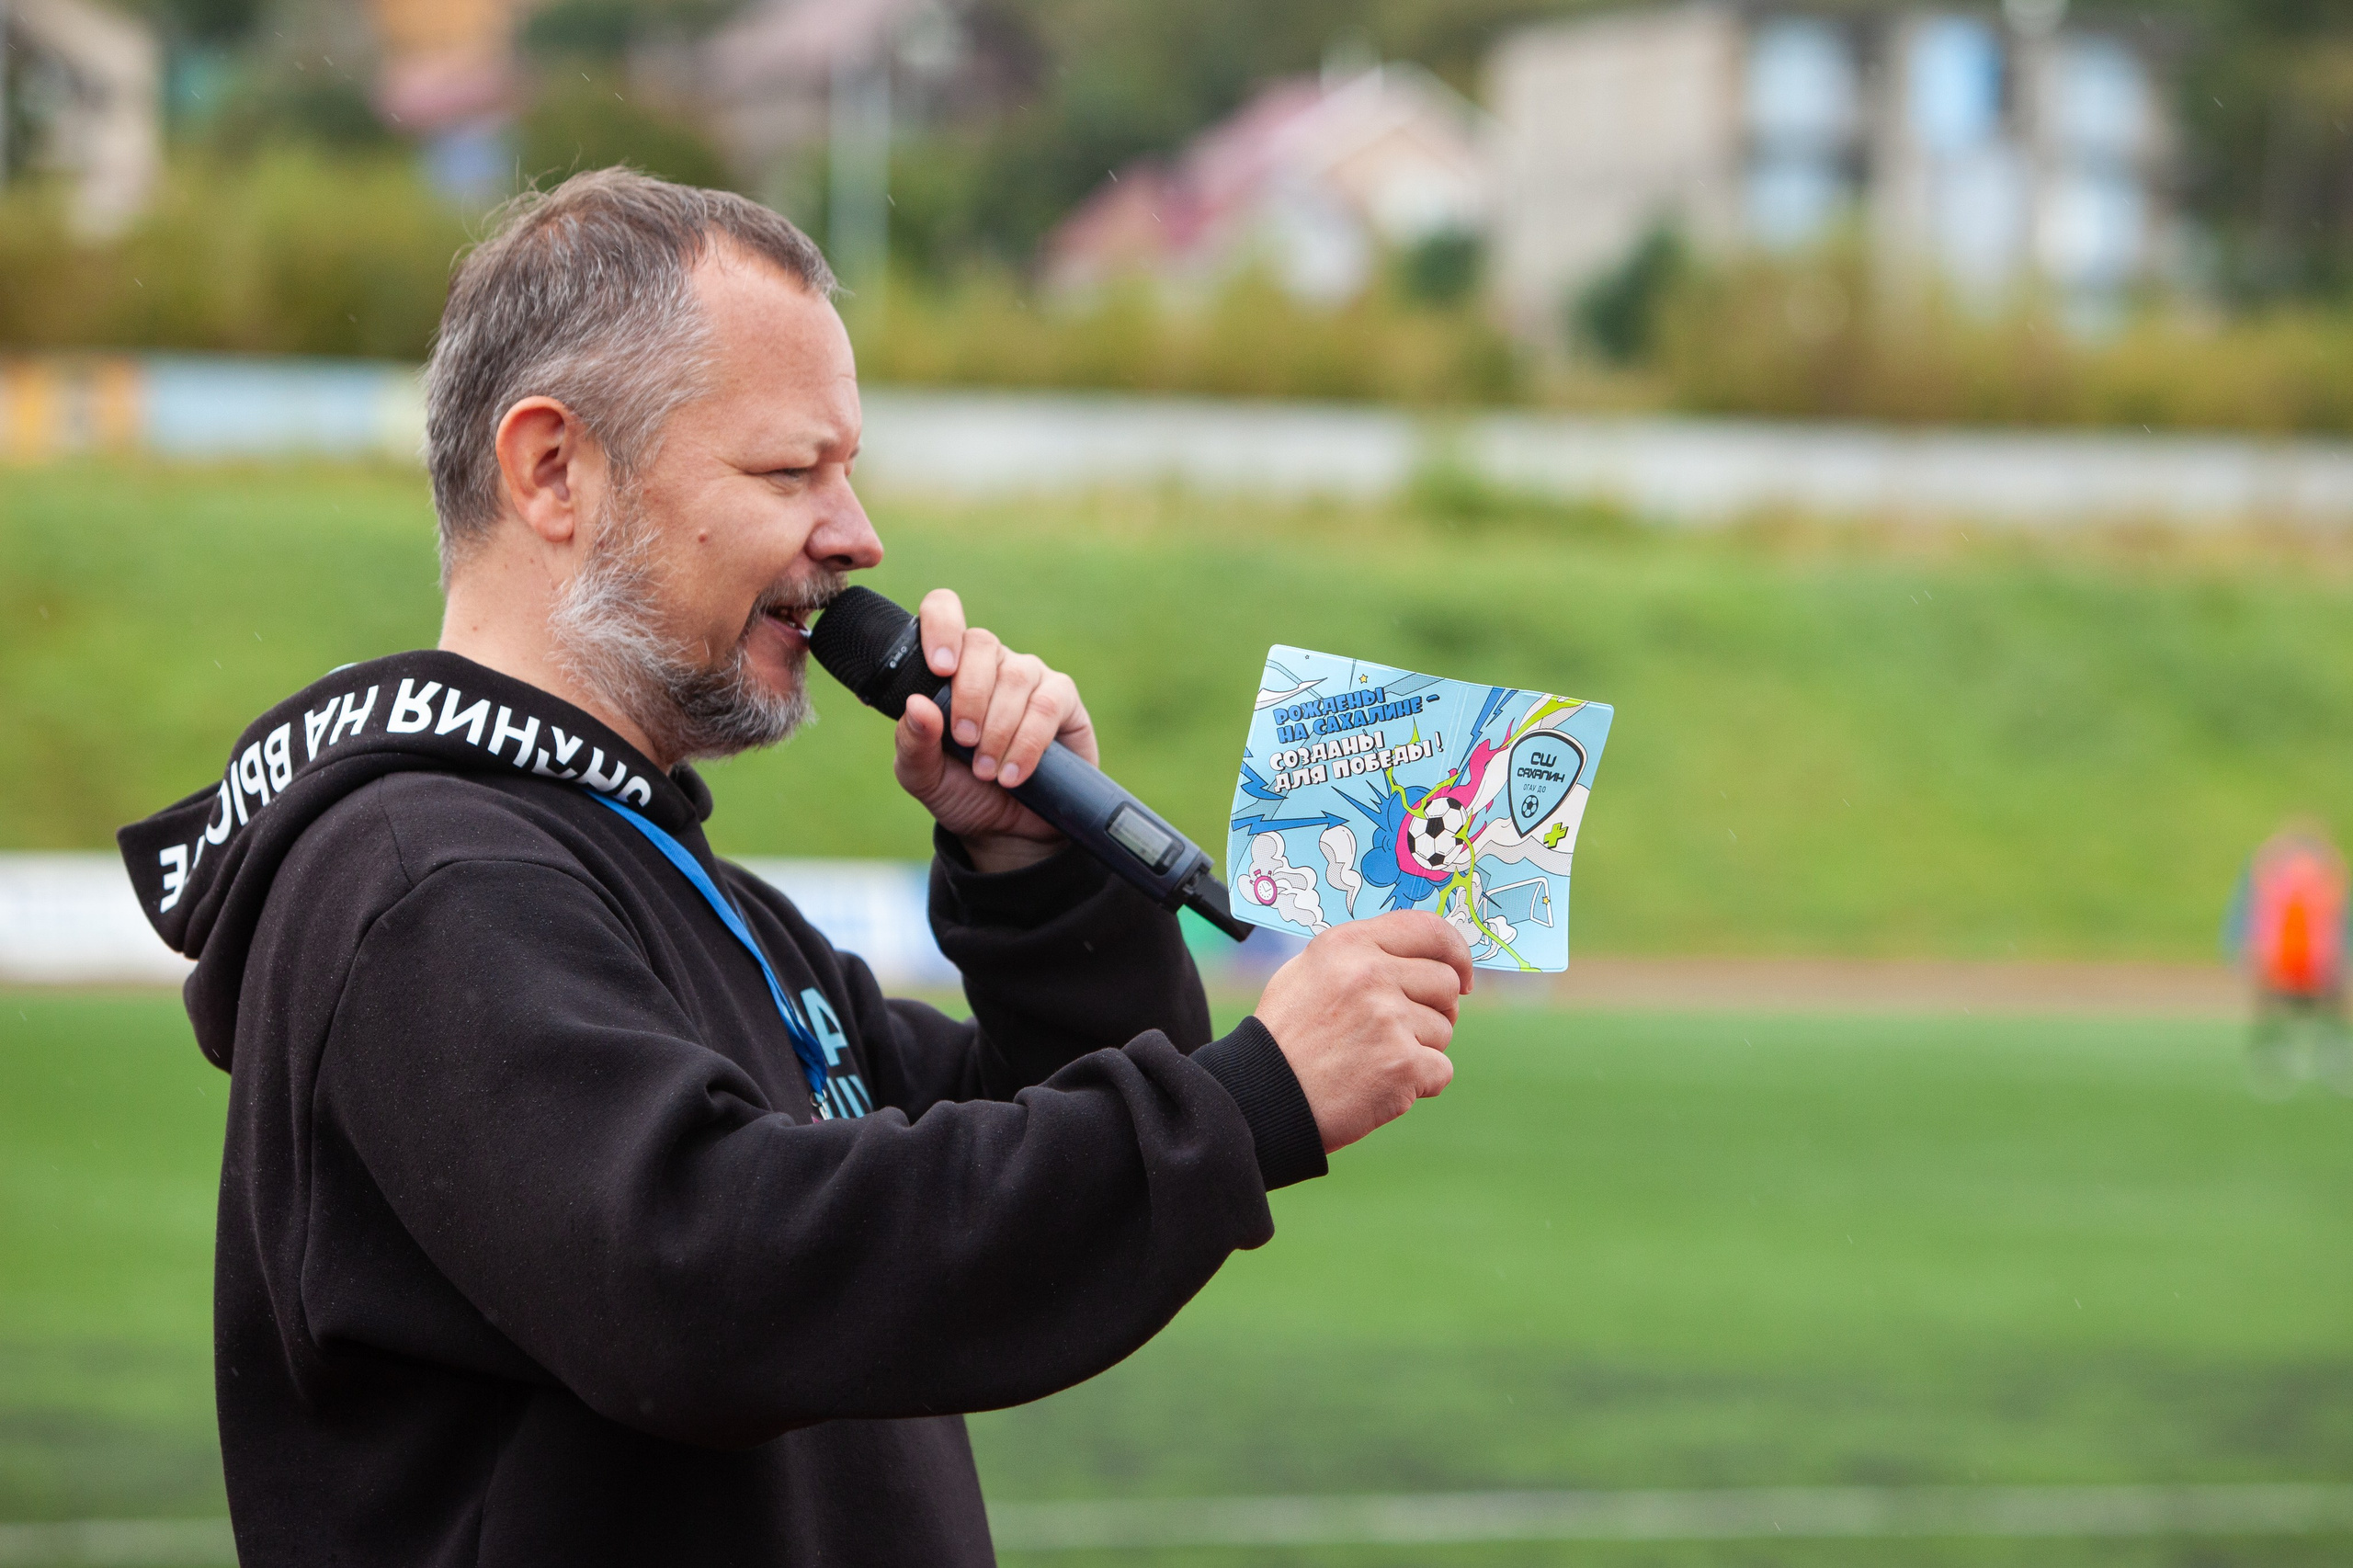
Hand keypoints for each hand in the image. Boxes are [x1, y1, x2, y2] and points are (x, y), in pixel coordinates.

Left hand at [891, 588, 1097, 872]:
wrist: (1006, 831)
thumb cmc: (960, 791)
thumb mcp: (922, 776)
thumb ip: (912, 742)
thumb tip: (917, 705)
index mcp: (949, 666)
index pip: (944, 612)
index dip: (941, 626)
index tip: (939, 670)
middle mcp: (990, 663)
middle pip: (981, 644)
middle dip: (969, 696)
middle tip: (964, 742)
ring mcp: (1029, 677)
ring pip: (1016, 676)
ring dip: (998, 728)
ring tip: (986, 771)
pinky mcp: (1063, 700)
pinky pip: (1048, 705)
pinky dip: (1028, 742)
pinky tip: (1014, 773)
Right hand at [1253, 912, 1471, 1153]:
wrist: (1264, 1097)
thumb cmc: (1287, 1037)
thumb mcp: (1310, 971)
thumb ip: (1362, 955)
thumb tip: (1423, 954)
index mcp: (1348, 945)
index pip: (1429, 930)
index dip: (1456, 952)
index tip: (1462, 975)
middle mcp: (1371, 975)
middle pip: (1445, 982)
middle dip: (1435, 1008)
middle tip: (1401, 1031)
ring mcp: (1389, 1020)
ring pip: (1444, 1029)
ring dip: (1420, 1048)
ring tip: (1374, 1059)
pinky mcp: (1402, 1065)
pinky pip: (1441, 1069)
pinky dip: (1419, 1083)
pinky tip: (1381, 1084)